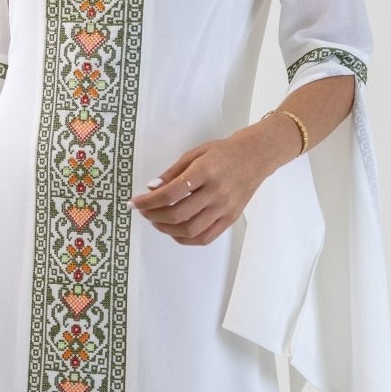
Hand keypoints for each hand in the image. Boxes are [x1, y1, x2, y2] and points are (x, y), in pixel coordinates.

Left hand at [129, 123, 290, 245]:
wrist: (256, 156)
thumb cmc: (224, 153)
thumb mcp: (195, 153)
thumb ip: (172, 172)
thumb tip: (151, 189)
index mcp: (205, 171)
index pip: (171, 193)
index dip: (148, 201)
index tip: (134, 203)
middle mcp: (216, 192)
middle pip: (178, 214)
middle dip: (154, 216)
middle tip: (144, 212)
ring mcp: (225, 208)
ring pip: (190, 230)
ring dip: (167, 229)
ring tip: (157, 221)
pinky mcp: (231, 219)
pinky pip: (205, 237)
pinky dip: (185, 239)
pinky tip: (174, 231)